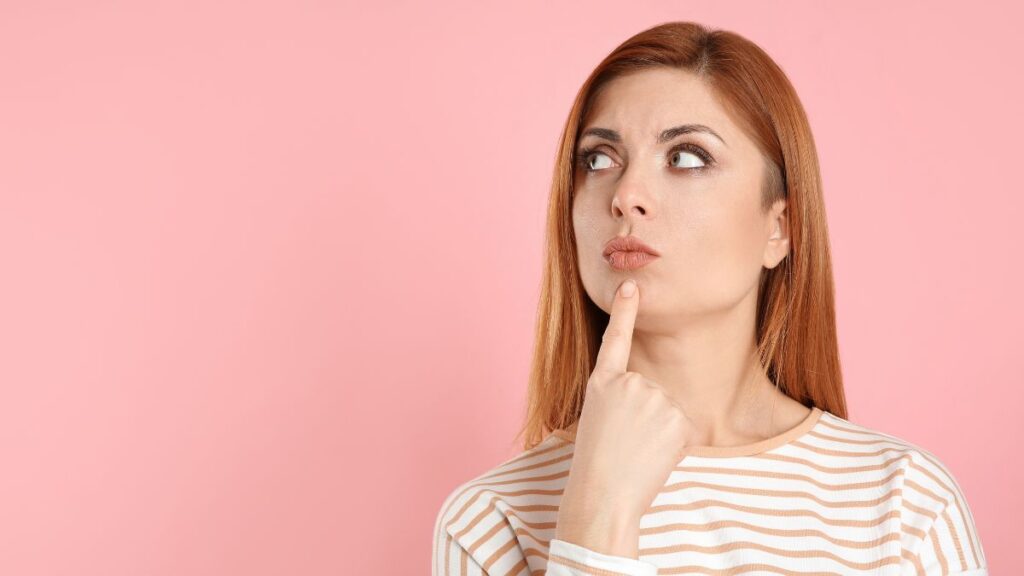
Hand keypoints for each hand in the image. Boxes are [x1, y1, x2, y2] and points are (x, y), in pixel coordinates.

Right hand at [554, 279, 697, 557]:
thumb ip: (623, 402)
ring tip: (636, 453)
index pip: (615, 340)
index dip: (624, 312)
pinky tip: (653, 457)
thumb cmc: (596, 466)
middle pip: (652, 394)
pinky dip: (673, 446)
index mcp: (601, 383)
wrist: (602, 495)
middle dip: (647, 420)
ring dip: (659, 435)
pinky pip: (682, 429)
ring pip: (668, 412)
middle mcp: (628, 383)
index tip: (631, 285)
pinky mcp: (677, 417)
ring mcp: (653, 397)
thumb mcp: (598, 422)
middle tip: (625, 445)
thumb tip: (652, 399)